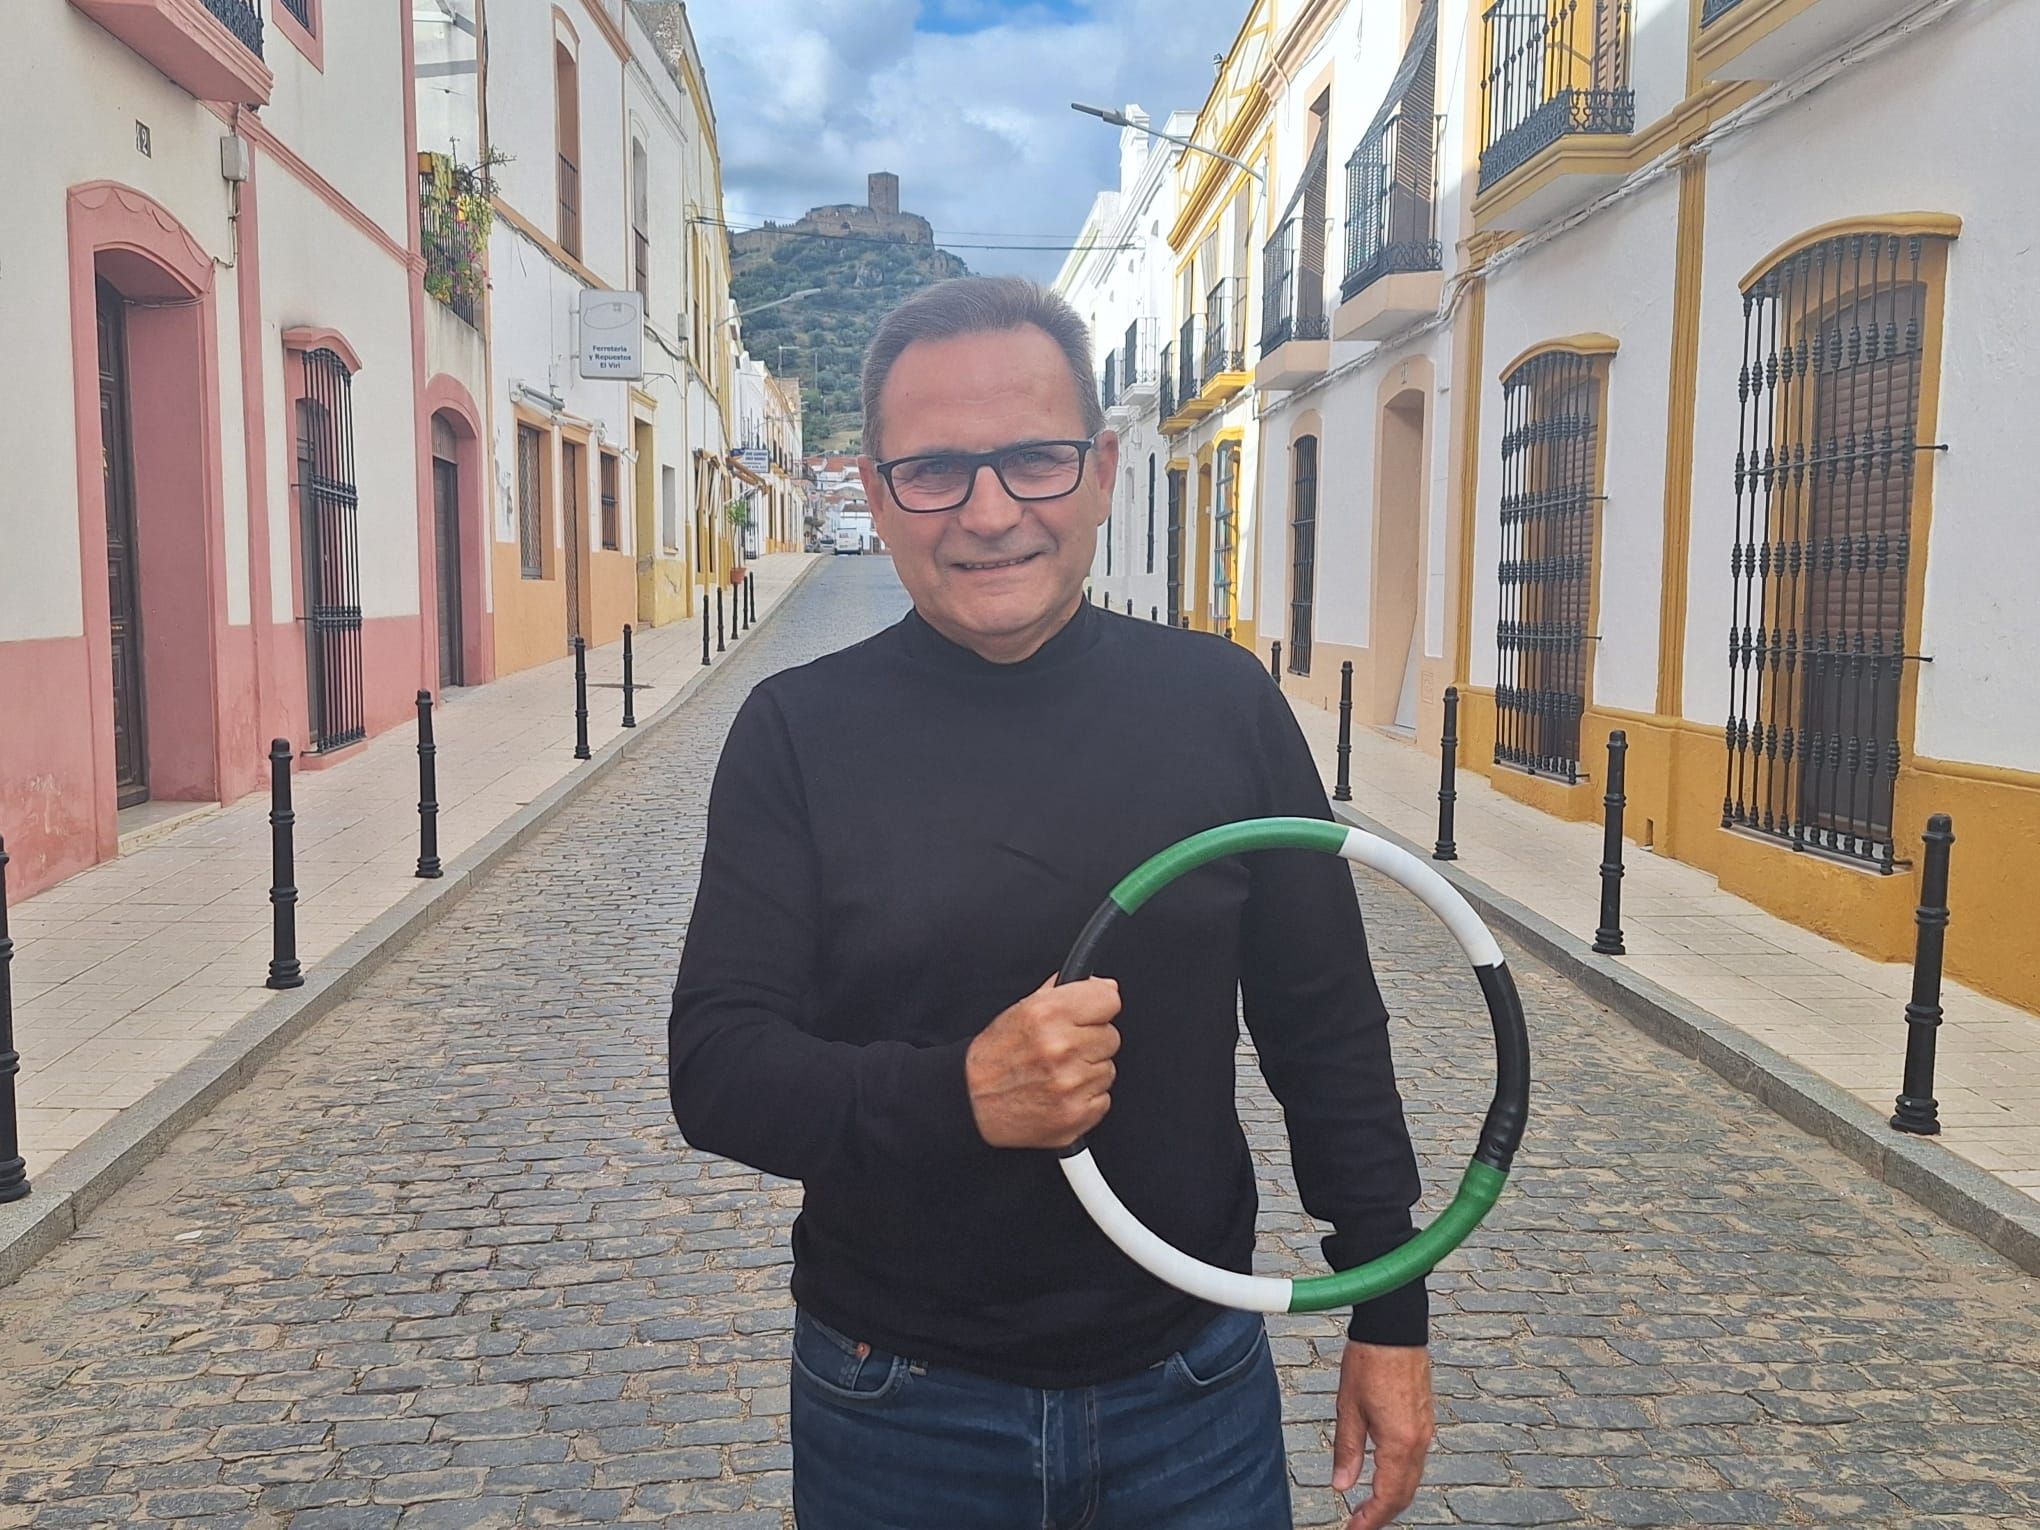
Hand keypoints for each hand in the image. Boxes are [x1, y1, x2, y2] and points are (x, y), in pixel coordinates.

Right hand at [965, 975, 1121, 1148]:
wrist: (970, 1102)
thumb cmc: (994, 1057)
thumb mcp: (1021, 1009)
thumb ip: (1064, 991)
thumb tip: (1104, 985)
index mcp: (1047, 1014)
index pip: (1109, 999)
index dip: (1099, 1006)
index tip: (1091, 1014)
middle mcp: (1060, 1047)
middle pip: (1111, 1036)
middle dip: (1090, 1041)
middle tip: (1061, 1049)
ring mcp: (1070, 1083)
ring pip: (1108, 1069)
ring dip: (1088, 1071)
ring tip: (1056, 1073)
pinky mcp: (1076, 1114)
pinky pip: (1103, 1099)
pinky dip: (1085, 1099)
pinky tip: (1059, 1093)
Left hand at [1332, 1342, 1434, 1528]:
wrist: (1394, 1328)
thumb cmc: (1370, 1360)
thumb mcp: (1348, 1408)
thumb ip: (1347, 1451)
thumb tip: (1341, 1485)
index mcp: (1400, 1442)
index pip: (1389, 1497)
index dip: (1371, 1520)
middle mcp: (1419, 1441)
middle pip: (1405, 1493)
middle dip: (1383, 1514)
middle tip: (1359, 1524)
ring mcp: (1426, 1430)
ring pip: (1413, 1478)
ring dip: (1392, 1496)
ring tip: (1368, 1506)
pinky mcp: (1425, 1419)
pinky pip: (1416, 1460)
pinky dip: (1401, 1476)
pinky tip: (1383, 1475)